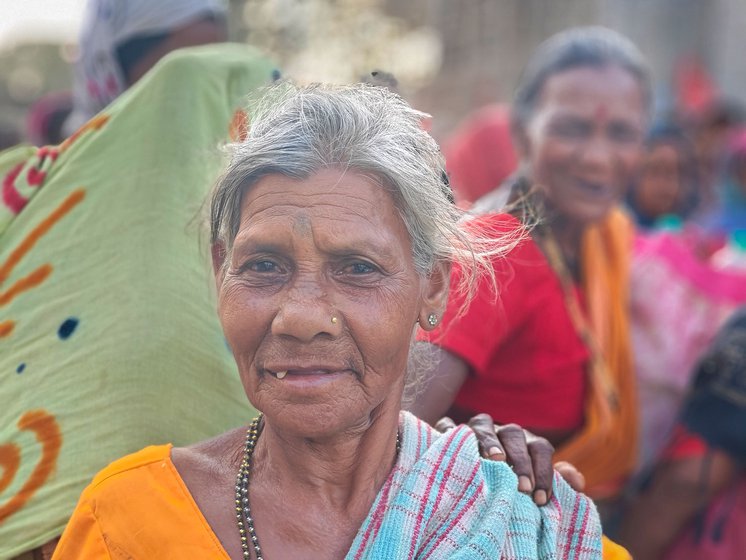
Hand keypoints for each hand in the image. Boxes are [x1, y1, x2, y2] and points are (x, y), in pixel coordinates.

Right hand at [435, 414, 584, 504]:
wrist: (481, 468)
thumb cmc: (513, 481)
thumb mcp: (536, 483)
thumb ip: (557, 480)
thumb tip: (577, 481)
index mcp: (527, 442)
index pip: (541, 447)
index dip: (544, 471)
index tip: (541, 499)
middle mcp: (503, 432)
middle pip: (514, 435)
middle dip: (521, 461)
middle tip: (523, 488)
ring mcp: (477, 429)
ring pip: (483, 425)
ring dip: (490, 440)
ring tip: (496, 460)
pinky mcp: (452, 431)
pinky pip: (448, 425)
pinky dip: (450, 430)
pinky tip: (451, 441)